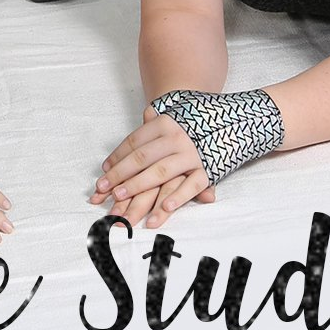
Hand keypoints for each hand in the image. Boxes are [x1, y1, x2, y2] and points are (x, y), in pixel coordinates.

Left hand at [91, 108, 213, 226]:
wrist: (227, 124)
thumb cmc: (187, 127)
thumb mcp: (167, 121)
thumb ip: (142, 135)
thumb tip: (114, 158)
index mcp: (164, 124)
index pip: (134, 142)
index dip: (116, 157)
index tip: (103, 172)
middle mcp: (176, 138)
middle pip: (142, 158)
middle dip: (121, 175)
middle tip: (105, 189)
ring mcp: (191, 155)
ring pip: (160, 172)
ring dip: (138, 187)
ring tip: (121, 200)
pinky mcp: (207, 170)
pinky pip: (191, 185)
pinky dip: (178, 197)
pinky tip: (163, 209)